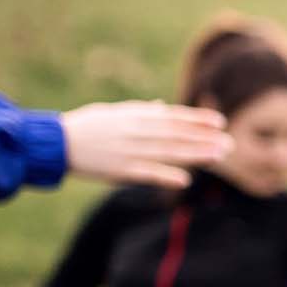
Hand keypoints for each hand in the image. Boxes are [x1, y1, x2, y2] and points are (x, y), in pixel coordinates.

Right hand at [61, 100, 230, 188]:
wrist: (56, 141)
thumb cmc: (86, 126)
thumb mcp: (114, 112)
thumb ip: (140, 111)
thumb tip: (160, 106)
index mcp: (135, 116)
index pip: (173, 117)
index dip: (198, 119)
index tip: (220, 122)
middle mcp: (136, 131)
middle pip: (177, 135)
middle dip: (204, 139)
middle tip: (230, 144)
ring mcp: (129, 150)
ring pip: (169, 152)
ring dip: (195, 155)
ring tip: (218, 157)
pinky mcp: (120, 169)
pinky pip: (147, 173)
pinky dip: (166, 175)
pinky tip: (185, 180)